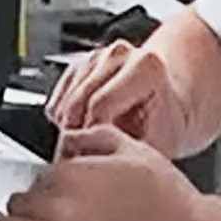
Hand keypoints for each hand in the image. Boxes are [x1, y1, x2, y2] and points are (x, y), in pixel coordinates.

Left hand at [0, 127, 220, 220]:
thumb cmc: (169, 198)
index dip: (46, 180)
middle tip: (45, 210)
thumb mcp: (134, 149)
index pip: (36, 173)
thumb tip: (67, 140)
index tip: (57, 187)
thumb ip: (93, 137)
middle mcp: (62, 205)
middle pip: (17, 200)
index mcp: (75, 172)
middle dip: (29, 204)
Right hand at [46, 41, 196, 158]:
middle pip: (77, 104)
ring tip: (88, 149)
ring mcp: (95, 58)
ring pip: (63, 105)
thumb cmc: (163, 126)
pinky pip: (55, 104)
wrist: (165, 105)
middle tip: (86, 160)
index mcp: (146, 66)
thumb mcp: (159, 144)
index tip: (96, 158)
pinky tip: (84, 132)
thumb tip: (101, 165)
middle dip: (78, 138)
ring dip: (69, 132)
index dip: (93, 138)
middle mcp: (119, 54)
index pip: (100, 106)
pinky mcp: (75, 67)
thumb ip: (131, 151)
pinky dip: (63, 124)